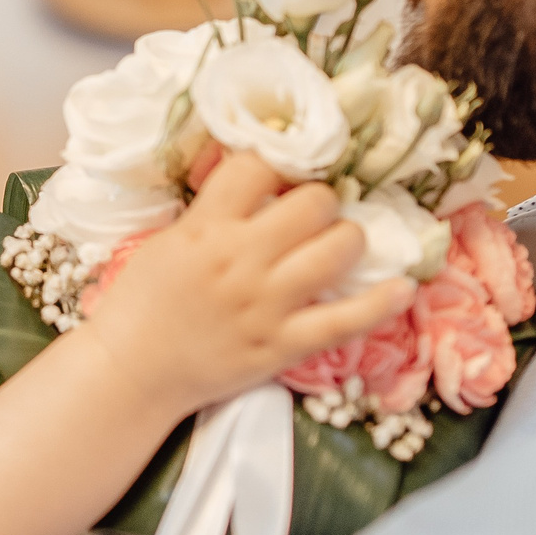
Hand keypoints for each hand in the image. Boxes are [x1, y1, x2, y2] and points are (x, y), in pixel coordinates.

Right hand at [83, 150, 411, 411]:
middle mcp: (243, 259)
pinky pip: (347, 320)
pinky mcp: (283, 346)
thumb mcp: (167, 239)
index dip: (275, 163)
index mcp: (206, 228)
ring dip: (346, 238)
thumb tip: (255, 174)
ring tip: (336, 244)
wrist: (133, 372)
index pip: (257, 165)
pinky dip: (382, 303)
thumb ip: (211, 210)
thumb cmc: (141, 303)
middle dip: (318, 200)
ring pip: (339, 247)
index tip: (279, 174)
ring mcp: (268, 304)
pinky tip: (402, 287)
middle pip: (313, 201)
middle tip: (310, 214)